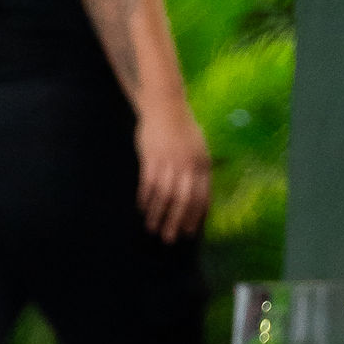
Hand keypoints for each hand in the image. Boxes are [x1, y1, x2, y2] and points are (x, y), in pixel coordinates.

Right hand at [135, 100, 210, 241]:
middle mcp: (187, 164)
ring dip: (157, 214)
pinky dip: (145, 199)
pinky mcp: (151, 158)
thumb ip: (199, 168)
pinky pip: (148, 184)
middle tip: (169, 238)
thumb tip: (199, 193)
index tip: (189, 232)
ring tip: (151, 228)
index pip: (201, 196)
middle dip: (176, 222)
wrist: (166, 105)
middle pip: (183, 200)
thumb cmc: (182, 127)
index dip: (195, 216)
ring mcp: (169, 161)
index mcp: (201, 162)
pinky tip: (142, 208)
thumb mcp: (199, 146)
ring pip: (164, 195)